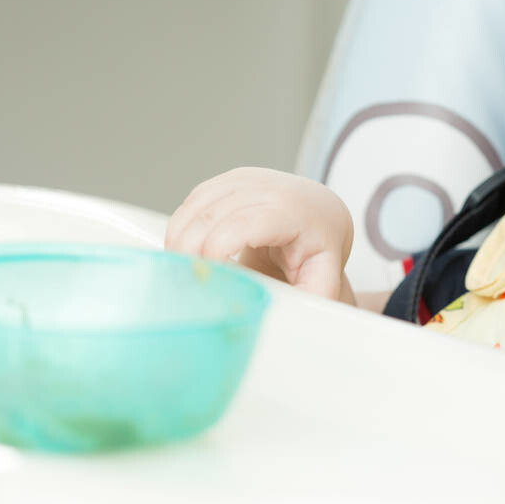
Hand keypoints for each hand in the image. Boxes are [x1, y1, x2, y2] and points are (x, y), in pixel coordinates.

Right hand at [165, 167, 353, 300]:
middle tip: (189, 287)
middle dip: (190, 254)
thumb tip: (291, 324)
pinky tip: (189, 253)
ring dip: (180, 242)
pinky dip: (182, 229)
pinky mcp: (228, 179)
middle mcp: (266, 187)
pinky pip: (192, 203)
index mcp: (290, 212)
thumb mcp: (324, 278)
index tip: (208, 283)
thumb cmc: (321, 247)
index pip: (239, 226)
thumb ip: (308, 300)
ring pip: (194, 208)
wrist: (322, 213)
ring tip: (186, 273)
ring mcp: (244, 179)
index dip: (214, 253)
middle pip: (209, 218)